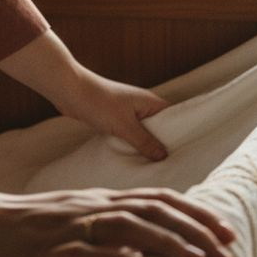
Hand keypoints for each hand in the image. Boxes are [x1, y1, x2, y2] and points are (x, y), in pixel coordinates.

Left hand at [0, 30, 170, 159]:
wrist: (69, 91)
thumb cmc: (99, 103)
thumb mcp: (124, 126)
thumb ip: (144, 141)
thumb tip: (163, 156)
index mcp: (151, 102)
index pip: (175, 119)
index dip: (181, 134)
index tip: (187, 152)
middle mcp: (142, 106)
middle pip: (160, 128)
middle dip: (163, 144)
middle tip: (173, 164)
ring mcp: (128, 112)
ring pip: (143, 132)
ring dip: (145, 145)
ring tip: (154, 165)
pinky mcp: (115, 118)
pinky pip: (129, 134)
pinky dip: (131, 144)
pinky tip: (133, 157)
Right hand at [0, 151, 235, 256]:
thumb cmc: (21, 234)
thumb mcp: (74, 228)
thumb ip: (109, 232)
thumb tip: (150, 248)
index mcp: (100, 204)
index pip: (159, 202)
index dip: (197, 216)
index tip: (228, 235)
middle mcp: (90, 210)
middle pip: (153, 214)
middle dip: (194, 234)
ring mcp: (68, 231)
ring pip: (125, 229)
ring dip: (165, 245)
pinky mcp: (44, 255)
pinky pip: (80, 254)